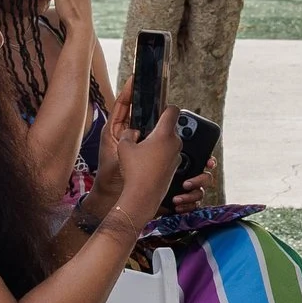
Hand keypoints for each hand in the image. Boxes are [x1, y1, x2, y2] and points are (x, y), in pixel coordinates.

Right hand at [101, 103, 181, 234]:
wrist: (142, 196)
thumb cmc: (134, 171)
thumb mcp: (124, 146)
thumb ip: (128, 133)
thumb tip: (133, 131)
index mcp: (165, 134)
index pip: (173, 110)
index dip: (165, 107)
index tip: (158, 110)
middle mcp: (175, 143)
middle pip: (170, 128)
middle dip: (158, 129)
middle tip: (144, 135)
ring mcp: (177, 156)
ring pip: (169, 143)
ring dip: (160, 144)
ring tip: (144, 152)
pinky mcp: (175, 168)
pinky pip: (169, 156)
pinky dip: (161, 156)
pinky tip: (148, 163)